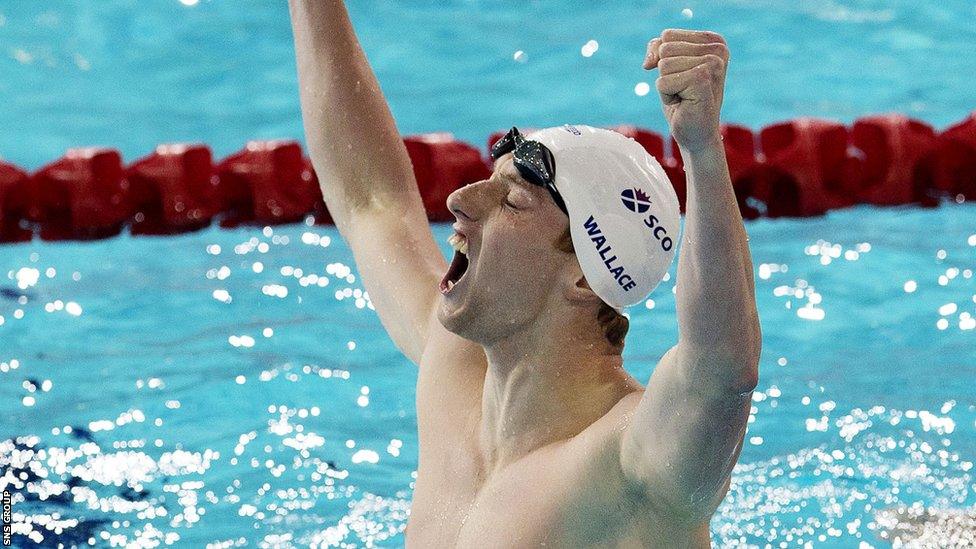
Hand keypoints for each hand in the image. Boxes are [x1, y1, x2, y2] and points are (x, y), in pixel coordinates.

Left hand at [643, 29, 728, 154]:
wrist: (696, 134)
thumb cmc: (684, 100)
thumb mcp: (668, 67)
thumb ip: (657, 49)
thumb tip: (649, 62)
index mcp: (714, 40)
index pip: (667, 36)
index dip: (664, 60)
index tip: (683, 76)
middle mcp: (718, 48)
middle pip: (664, 49)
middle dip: (666, 74)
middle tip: (684, 89)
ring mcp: (712, 64)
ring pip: (663, 65)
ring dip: (667, 86)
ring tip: (684, 96)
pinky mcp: (702, 80)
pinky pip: (662, 82)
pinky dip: (667, 96)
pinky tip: (684, 103)